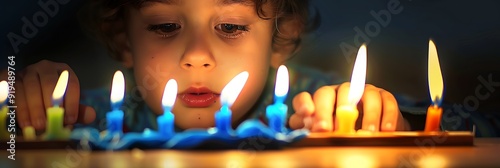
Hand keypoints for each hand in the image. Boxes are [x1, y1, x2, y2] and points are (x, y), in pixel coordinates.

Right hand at [0, 60, 95, 129]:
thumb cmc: (52, 101)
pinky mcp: (13, 79)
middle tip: (51, 123)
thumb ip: (79, 111)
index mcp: (64, 71)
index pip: (71, 83)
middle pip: (50, 82)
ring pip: (31, 87)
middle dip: (51, 104)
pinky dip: (20, 108)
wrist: (28, 96)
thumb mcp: (66, 106)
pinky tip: (24, 122)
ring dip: (34, 108)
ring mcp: (28, 71)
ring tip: (38, 126)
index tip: (70, 120)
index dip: (72, 102)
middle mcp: (46, 67)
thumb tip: (91, 116)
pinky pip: (15, 92)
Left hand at [289, 82, 409, 131]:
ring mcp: (360, 91)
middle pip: (327, 93)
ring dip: (363, 114)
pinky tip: (385, 130)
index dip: (303, 104)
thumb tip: (307, 128)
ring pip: (359, 94)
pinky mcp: (382, 96)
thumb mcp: (327, 134)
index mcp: (319, 102)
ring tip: (365, 133)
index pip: (304, 98)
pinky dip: (386, 116)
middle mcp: (337, 92)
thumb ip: (313, 130)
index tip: (305, 114)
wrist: (375, 133)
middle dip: (325, 111)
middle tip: (327, 130)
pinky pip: (385, 101)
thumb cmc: (345, 134)